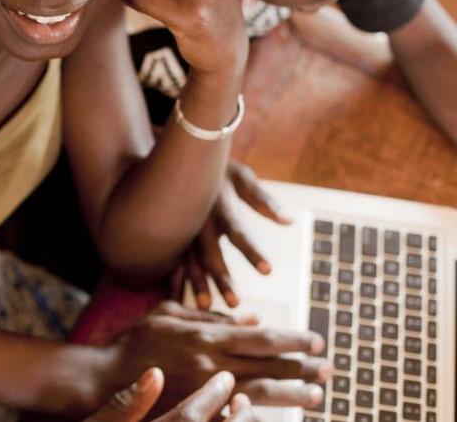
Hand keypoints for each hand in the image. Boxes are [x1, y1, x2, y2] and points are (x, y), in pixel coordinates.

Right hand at [97, 302, 327, 414]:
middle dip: (304, 368)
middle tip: (327, 368)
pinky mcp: (201, 410)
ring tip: (317, 394)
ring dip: (294, 394)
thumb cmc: (137, 342)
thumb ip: (211, 314)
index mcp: (208, 336)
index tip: (316, 341)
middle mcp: (213, 365)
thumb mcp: (169, 313)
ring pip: (263, 394)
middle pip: (271, 367)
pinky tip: (282, 411)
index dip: (295, 341)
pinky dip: (264, 411)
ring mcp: (208, 392)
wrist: (108, 378)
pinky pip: (241, 413)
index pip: (264, 339)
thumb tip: (251, 319)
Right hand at [170, 162, 292, 308]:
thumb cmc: (219, 170)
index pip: (238, 232)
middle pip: (210, 253)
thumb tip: (289, 220)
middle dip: (221, 279)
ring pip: (189, 260)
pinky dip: (177, 278)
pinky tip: (178, 297)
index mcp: (219, 206)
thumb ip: (264, 201)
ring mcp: (183, 228)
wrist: (179, 157)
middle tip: (236, 303)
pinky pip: (174, 259)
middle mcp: (198, 219)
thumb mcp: (242, 178)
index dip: (252, 252)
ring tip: (205, 306)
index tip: (269, 272)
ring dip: (197, 283)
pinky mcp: (174, 235)